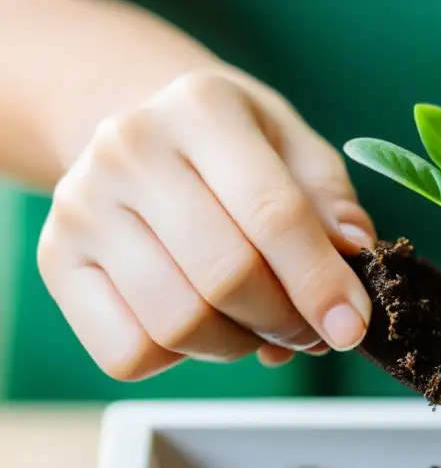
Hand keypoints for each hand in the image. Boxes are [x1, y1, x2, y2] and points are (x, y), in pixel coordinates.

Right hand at [37, 68, 375, 379]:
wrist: (148, 139)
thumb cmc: (238, 153)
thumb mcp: (297, 151)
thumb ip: (332, 203)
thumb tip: (355, 254)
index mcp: (202, 108)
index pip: (272, 214)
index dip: (321, 283)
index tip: (351, 328)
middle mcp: (129, 149)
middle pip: (225, 276)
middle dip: (286, 321)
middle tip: (312, 330)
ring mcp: (82, 206)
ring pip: (179, 323)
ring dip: (239, 345)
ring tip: (259, 324)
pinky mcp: (58, 261)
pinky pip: (129, 352)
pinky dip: (181, 359)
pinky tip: (203, 324)